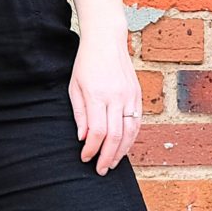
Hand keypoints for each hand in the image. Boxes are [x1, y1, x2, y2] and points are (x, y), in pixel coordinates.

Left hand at [68, 31, 142, 175]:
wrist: (106, 40)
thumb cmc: (86, 63)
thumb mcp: (74, 87)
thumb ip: (79, 113)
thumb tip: (83, 138)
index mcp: (97, 95)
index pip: (98, 132)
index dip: (91, 149)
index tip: (84, 158)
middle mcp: (116, 97)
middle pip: (116, 136)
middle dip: (107, 157)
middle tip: (100, 170)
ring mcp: (130, 96)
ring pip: (130, 132)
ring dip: (122, 151)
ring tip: (112, 163)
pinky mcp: (137, 94)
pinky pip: (137, 122)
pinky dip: (131, 138)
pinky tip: (124, 147)